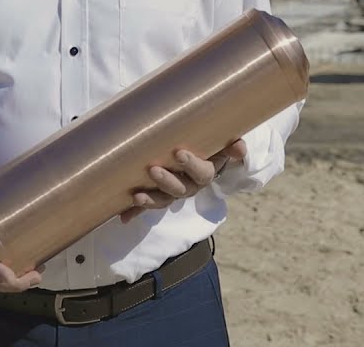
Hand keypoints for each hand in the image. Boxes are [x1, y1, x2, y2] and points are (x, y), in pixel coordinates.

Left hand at [120, 139, 246, 223]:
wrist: (202, 156)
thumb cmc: (210, 146)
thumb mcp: (223, 144)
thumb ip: (232, 146)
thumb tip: (240, 148)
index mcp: (205, 173)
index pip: (202, 173)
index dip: (191, 165)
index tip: (179, 152)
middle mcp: (189, 186)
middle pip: (180, 190)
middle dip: (166, 181)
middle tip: (153, 169)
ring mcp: (172, 192)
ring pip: (163, 200)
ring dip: (150, 200)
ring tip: (137, 195)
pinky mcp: (157, 194)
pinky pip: (146, 205)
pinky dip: (134, 211)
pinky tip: (123, 217)